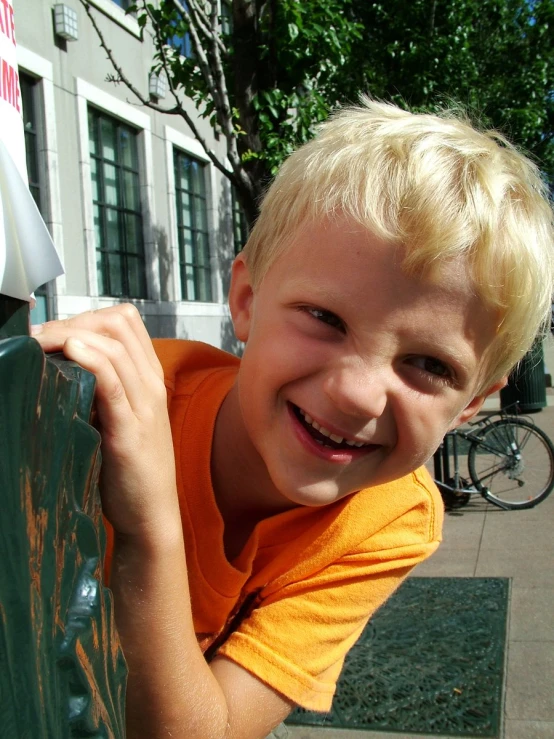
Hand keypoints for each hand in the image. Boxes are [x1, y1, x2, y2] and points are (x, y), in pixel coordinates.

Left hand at [32, 305, 178, 538]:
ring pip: (112, 346)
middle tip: (37, 338)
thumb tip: (58, 368)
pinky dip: (90, 360)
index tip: (52, 333)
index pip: (124, 321)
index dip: (85, 316)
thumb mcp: (118, 419)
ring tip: (38, 344)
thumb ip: (100, 391)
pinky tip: (69, 353)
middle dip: (72, 321)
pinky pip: (112, 382)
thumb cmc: (129, 470)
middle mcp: (150, 385)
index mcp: (148, 379)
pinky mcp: (130, 430)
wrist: (150, 514)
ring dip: (69, 335)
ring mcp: (144, 405)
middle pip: (116, 324)